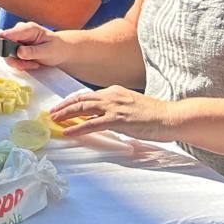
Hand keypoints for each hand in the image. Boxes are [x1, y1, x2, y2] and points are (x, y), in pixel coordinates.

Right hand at [0, 22, 66, 71]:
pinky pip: (11, 58)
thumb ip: (33, 51)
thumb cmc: (57, 48)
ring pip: (7, 54)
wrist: (61, 51)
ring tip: (33, 64)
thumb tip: (18, 52)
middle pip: (5, 46)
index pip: (9, 34)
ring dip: (19, 63)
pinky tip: (31, 63)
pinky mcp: (15, 48)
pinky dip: (20, 64)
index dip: (6, 44)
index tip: (15, 55)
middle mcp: (19, 32)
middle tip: (30, 64)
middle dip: (16, 58)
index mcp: (28, 28)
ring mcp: (17, 40)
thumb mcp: (48, 50)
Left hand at [48, 86, 175, 140]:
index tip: (62, 107)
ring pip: (82, 108)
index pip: (88, 95)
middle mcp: (112, 96)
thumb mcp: (132, 107)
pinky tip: (68, 132)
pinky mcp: (118, 120)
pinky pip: (92, 124)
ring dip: (65, 114)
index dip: (73, 102)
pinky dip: (77, 128)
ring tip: (54, 120)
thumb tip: (106, 120)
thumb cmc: (156, 115)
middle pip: (81, 99)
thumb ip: (117, 110)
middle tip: (52, 113)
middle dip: (64, 106)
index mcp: (115, 92)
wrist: (172, 117)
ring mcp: (114, 107)